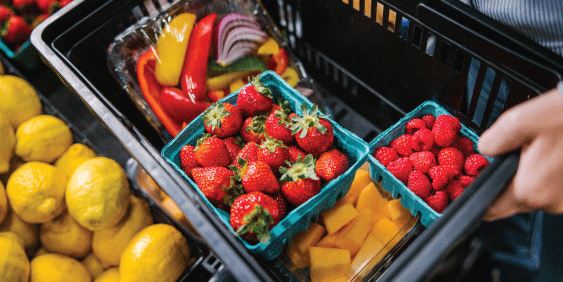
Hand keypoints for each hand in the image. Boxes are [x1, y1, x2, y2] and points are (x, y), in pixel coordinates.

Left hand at [477, 87, 562, 220]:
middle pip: (511, 199)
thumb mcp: (519, 121)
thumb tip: (484, 149)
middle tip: (508, 152)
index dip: (475, 196)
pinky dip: (546, 171)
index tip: (468, 186)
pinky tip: (551, 150)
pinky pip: (552, 185)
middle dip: (503, 178)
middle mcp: (551, 202)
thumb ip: (492, 141)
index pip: (490, 208)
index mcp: (530, 190)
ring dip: (527, 172)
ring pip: (533, 191)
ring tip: (536, 145)